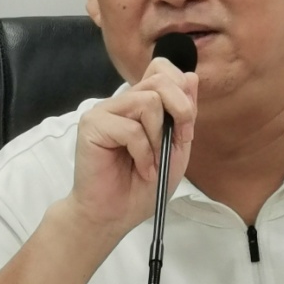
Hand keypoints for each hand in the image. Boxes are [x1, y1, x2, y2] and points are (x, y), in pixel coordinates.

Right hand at [64, 57, 197, 240]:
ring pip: (148, 101)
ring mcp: (105, 111)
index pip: (162, 68)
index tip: (186, 129)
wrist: (116, 215)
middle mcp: (123, 102)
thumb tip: (191, 76)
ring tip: (151, 161)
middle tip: (177, 141)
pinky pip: (130, 128)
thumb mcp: (177, 147)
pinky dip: (143, 153)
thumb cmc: (143, 185)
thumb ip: (185, 113)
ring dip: (158, 138)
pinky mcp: (91, 125)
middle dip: (180, 110)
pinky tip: (141, 169)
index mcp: (141, 102)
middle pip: (160, 79)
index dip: (182, 92)